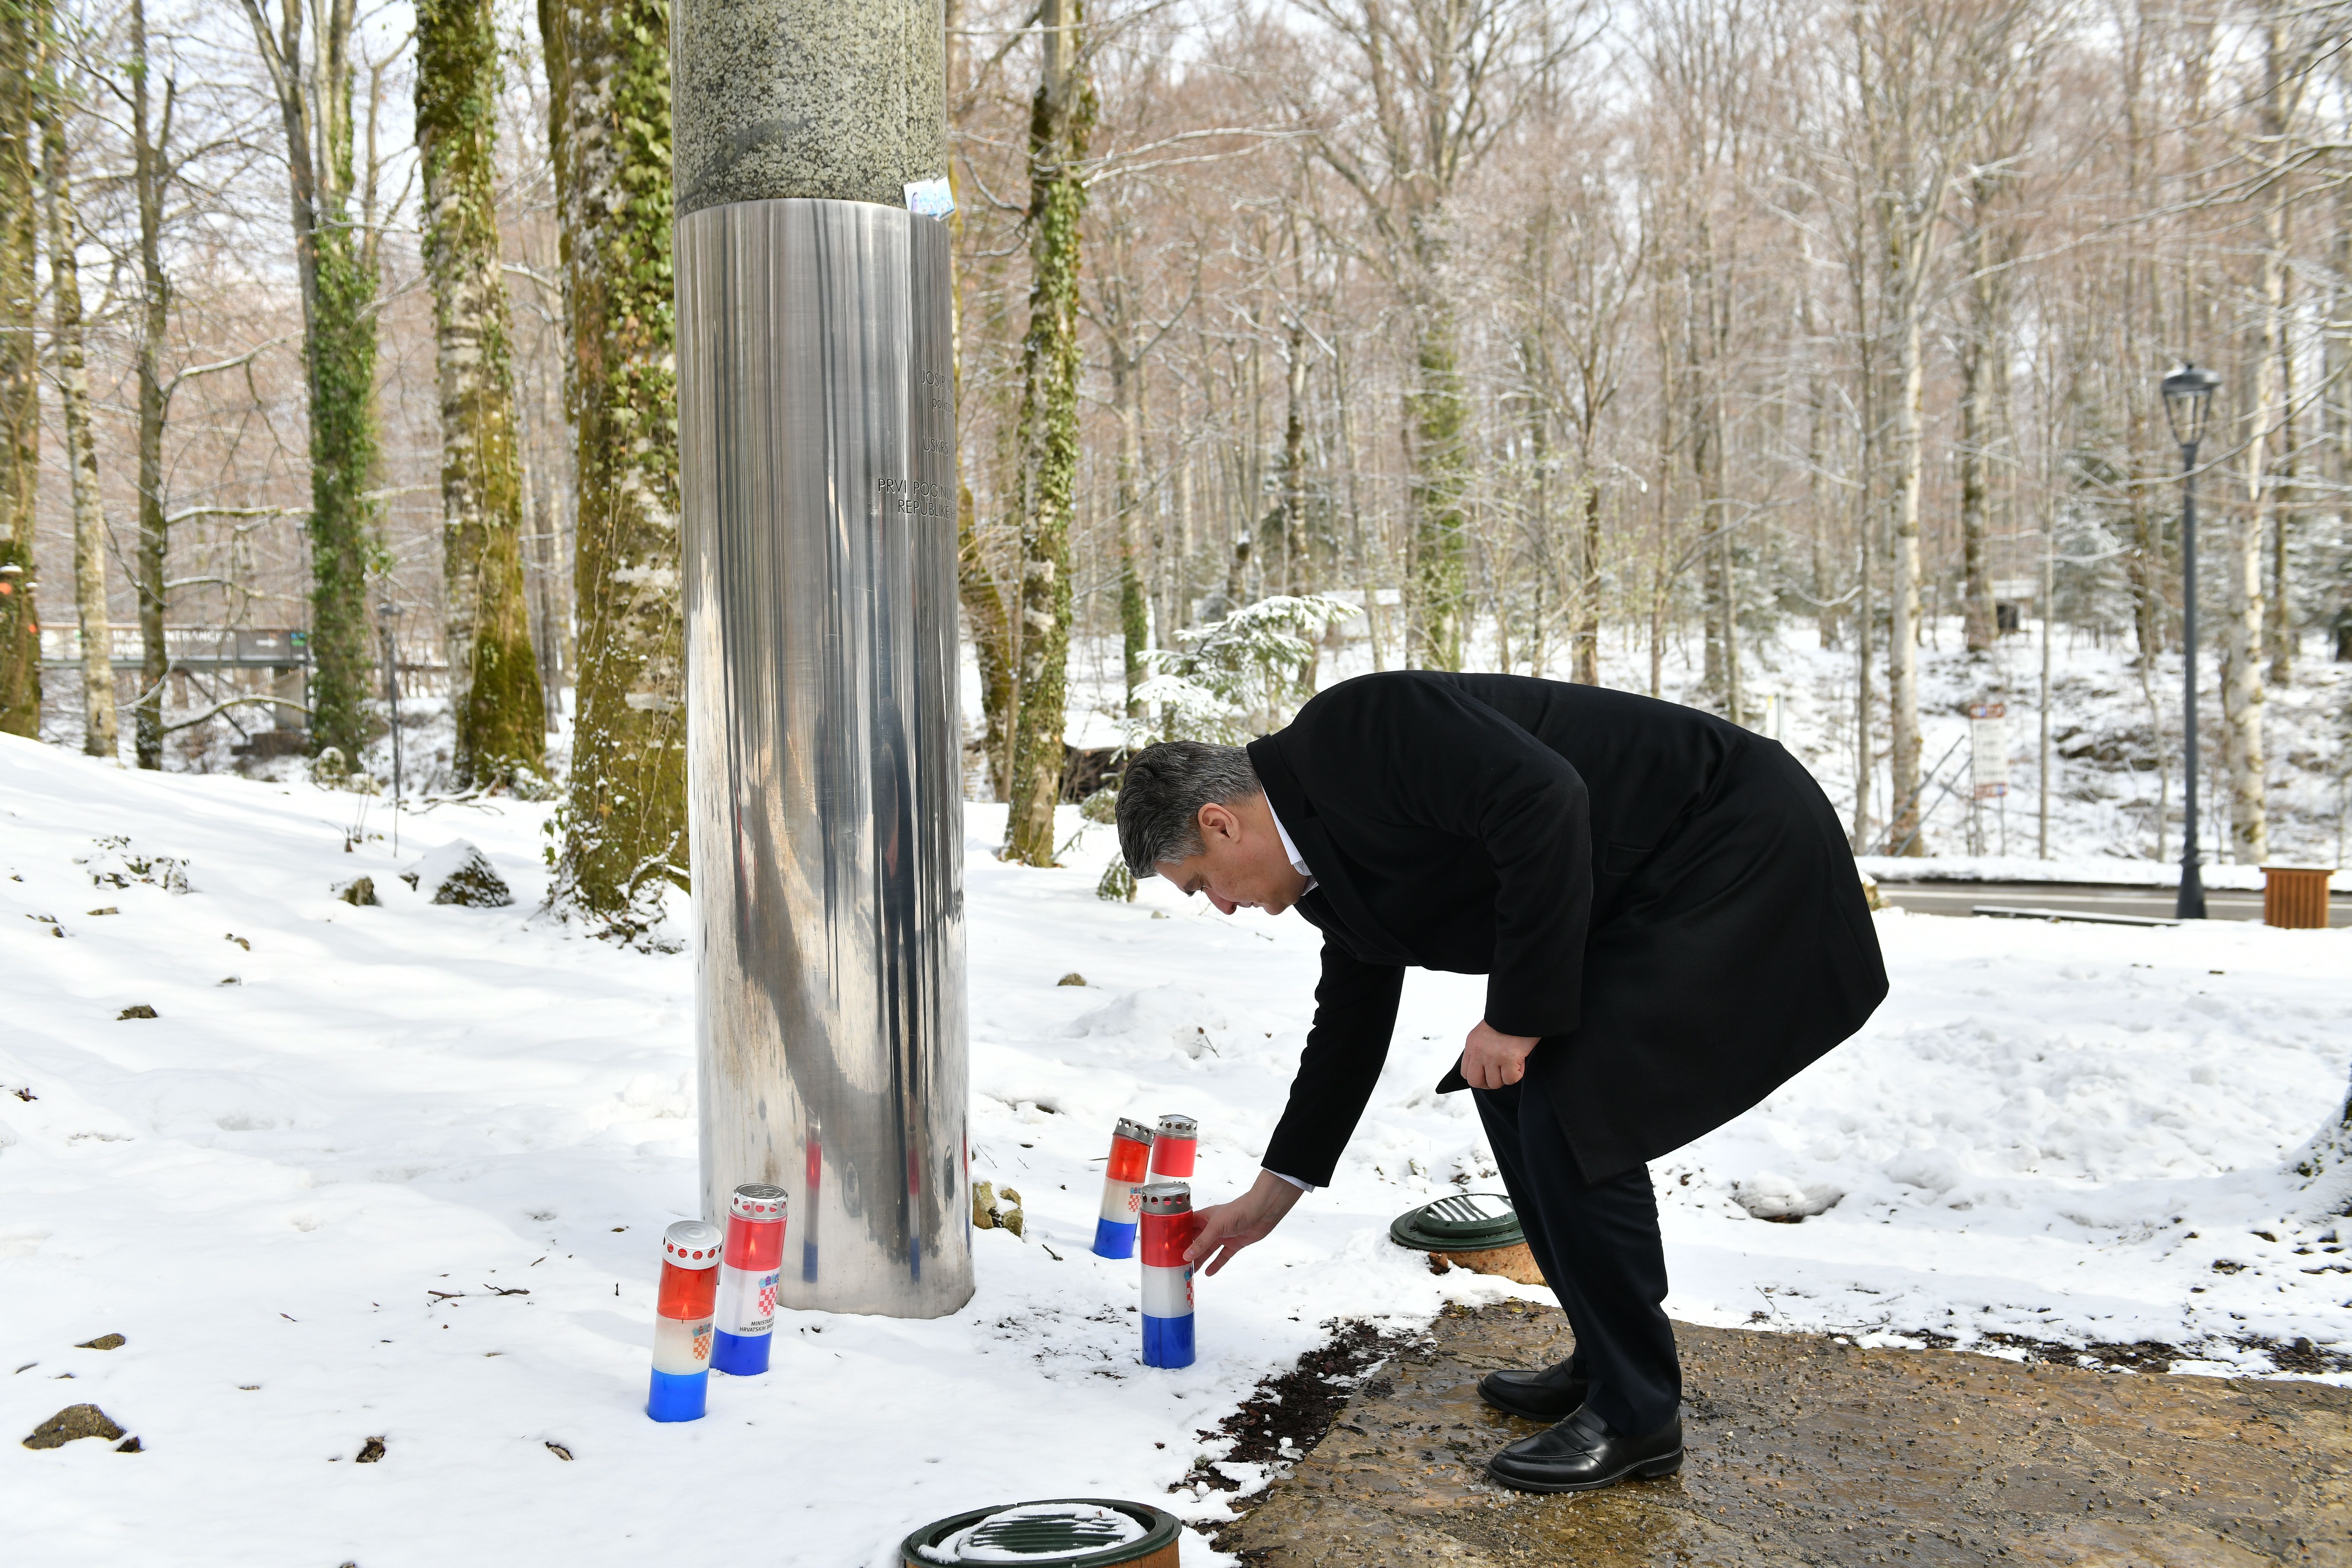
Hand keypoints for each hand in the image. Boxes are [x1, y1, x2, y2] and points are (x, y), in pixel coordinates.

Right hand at [1185, 1169, 1306, 1275]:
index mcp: (1204, 1217)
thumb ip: (1201, 1242)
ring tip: (1190, 1272)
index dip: (1178, 1236)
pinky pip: (1223, 1256)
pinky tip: (1209, 1273)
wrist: (1262, 1212)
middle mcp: (1212, 1227)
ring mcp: (1223, 1236)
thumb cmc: (1237, 1212)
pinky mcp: (1234, 1244)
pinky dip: (1216, 1264)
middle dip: (1188, 1252)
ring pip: (1208, 1250)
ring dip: (1200, 1260)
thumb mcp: (1215, 1227)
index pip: (1187, 1227)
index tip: (1168, 1248)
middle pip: (1196, 1241)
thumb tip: (1186, 1256)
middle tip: (1177, 1265)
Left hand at [1461, 1020, 1539, 1089]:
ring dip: (1505, 1077)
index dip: (1479, 1077)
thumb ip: (1480, 1051)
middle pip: (1476, 1082)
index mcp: (1471, 1045)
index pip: (1466, 1073)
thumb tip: (1483, 1069)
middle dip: (1489, 1083)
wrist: (1519, 1008)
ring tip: (1512, 1064)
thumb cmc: (1506, 1021)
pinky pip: (1511, 1079)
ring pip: (1495, 1083)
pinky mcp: (1508, 1058)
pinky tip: (1520, 1061)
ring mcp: (1492, 1056)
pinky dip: (1518, 1074)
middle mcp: (1478, 1051)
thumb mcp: (1484, 1034)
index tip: (1489, 1073)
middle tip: (1500, 1074)